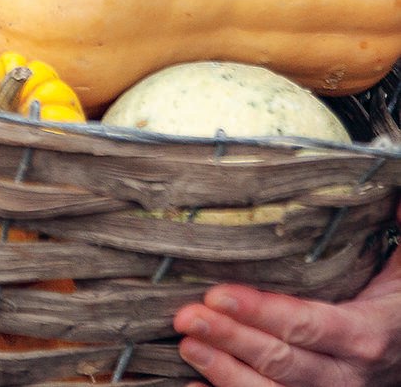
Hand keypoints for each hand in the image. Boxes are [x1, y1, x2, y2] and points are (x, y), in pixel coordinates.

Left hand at [174, 216, 400, 385]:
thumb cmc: (398, 311)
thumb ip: (397, 234)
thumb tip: (395, 198)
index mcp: (364, 335)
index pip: (305, 324)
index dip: (259, 312)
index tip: (216, 293)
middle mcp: (347, 375)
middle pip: (282, 361)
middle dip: (230, 339)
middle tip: (186, 317)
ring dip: (224, 372)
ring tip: (188, 345)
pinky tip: (197, 386)